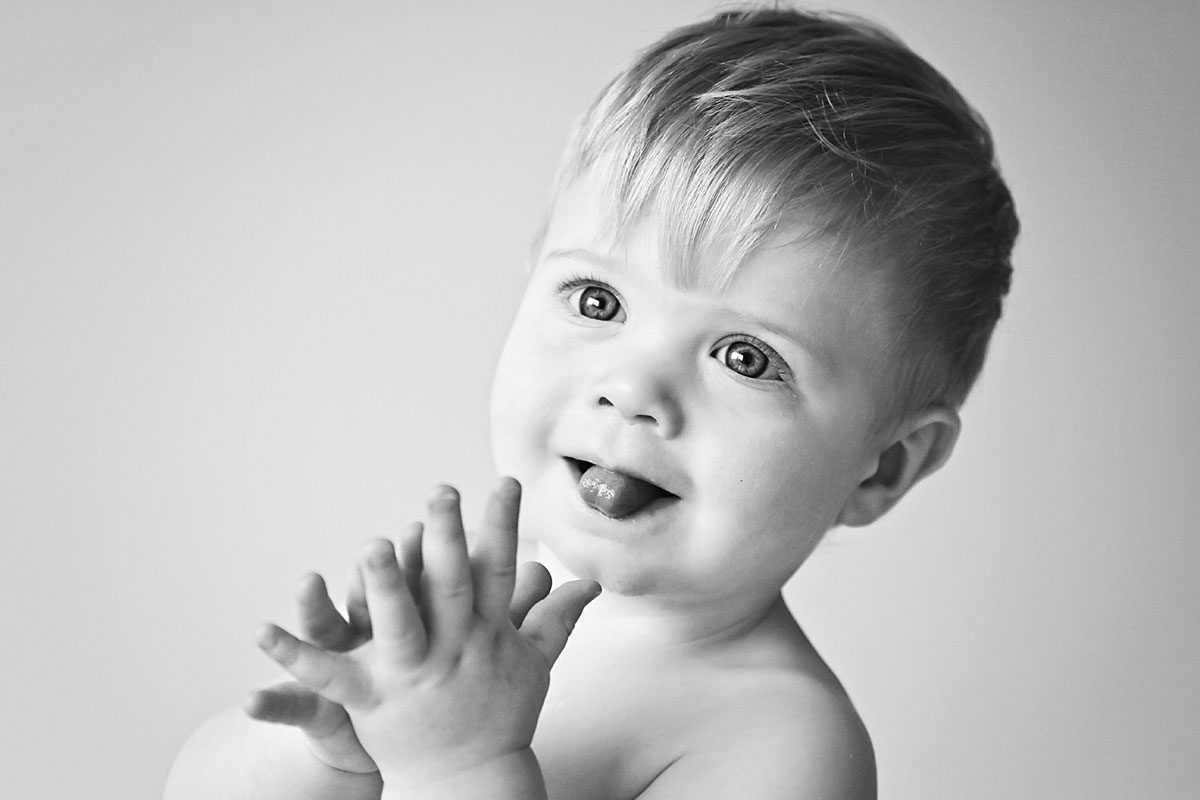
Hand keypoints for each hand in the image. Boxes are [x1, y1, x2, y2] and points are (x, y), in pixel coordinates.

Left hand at [254, 478, 600, 790]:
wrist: (471, 780)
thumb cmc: (501, 716)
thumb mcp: (535, 664)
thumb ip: (557, 618)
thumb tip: (591, 584)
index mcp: (488, 634)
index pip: (498, 571)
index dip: (502, 525)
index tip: (503, 482)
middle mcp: (453, 650)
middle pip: (448, 588)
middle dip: (446, 538)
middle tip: (440, 493)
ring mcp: (412, 676)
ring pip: (398, 626)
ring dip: (386, 587)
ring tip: (374, 546)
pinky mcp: (371, 701)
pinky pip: (327, 676)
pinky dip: (293, 656)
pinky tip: (260, 632)